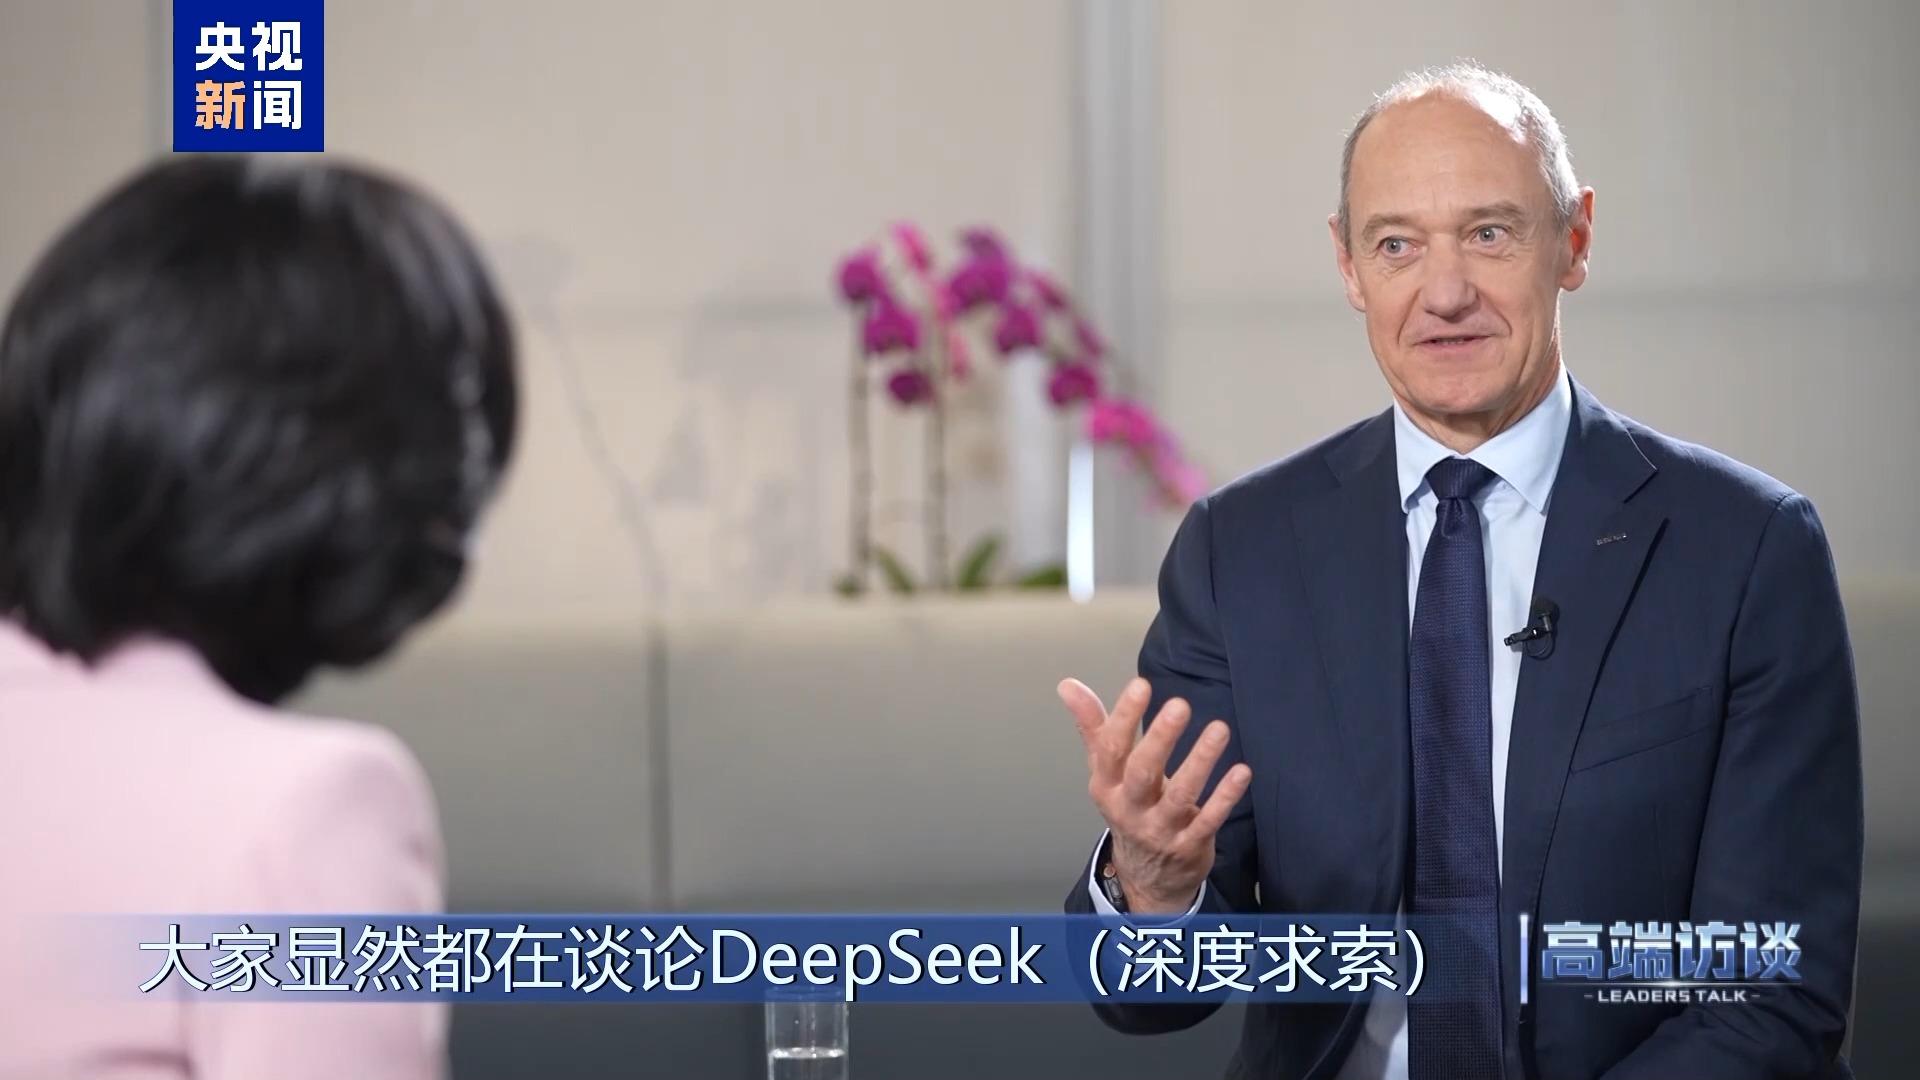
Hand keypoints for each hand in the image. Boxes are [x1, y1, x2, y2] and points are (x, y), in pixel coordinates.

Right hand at [1059, 676, 1251, 915]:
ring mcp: (1159, 830)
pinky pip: (1208, 820)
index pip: (1111, 749)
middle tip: (1180, 705)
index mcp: (1106, 785)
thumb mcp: (1106, 772)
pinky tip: (1241, 771)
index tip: (1141, 685)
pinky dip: (1225, 797)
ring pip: (1179, 796)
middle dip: (1160, 739)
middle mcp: (1129, 808)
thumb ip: (1093, 726)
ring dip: (1200, 762)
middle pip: (1141, 772)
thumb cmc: (1128, 808)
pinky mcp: (1188, 846)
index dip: (1124, 717)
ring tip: (1219, 729)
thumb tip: (1068, 685)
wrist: (1144, 877)